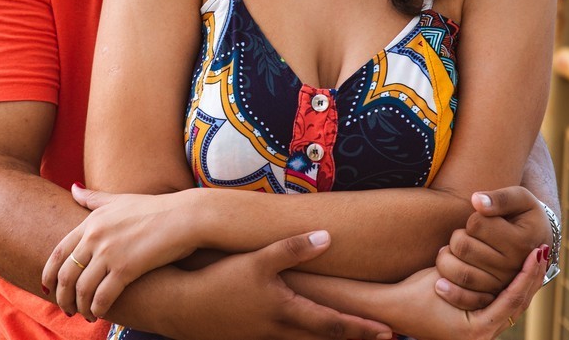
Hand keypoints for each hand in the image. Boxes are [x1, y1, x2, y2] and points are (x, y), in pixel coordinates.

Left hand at [43, 185, 200, 318]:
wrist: (184, 217)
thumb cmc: (155, 208)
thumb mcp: (119, 199)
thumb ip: (93, 198)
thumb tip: (73, 188)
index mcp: (92, 221)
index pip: (58, 251)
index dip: (49, 273)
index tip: (47, 287)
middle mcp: (96, 236)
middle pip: (66, 274)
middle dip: (62, 296)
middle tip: (66, 308)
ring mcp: (110, 252)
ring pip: (81, 289)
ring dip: (79, 306)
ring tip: (84, 315)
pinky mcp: (126, 268)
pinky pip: (102, 296)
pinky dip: (97, 308)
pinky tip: (99, 313)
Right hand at [170, 231, 394, 339]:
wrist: (180, 307)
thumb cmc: (219, 281)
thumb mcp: (256, 261)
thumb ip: (291, 248)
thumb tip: (327, 237)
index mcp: (286, 313)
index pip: (333, 325)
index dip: (361, 328)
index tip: (387, 331)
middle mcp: (280, 331)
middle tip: (386, 338)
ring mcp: (266, 337)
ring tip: (354, 336)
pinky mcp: (253, 336)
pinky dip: (308, 337)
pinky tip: (311, 330)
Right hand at [392, 244, 548, 338]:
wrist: (392, 309)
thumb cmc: (414, 292)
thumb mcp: (443, 278)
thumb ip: (474, 274)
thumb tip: (506, 258)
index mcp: (478, 331)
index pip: (512, 299)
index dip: (526, 274)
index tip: (537, 252)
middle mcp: (484, 337)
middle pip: (518, 304)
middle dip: (532, 277)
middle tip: (543, 251)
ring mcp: (481, 334)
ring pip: (512, 305)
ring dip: (524, 281)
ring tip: (537, 258)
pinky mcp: (476, 325)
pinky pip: (501, 305)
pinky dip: (510, 286)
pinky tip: (518, 270)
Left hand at [434, 187, 550, 308]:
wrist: (534, 242)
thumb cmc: (523, 214)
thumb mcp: (521, 198)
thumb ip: (500, 198)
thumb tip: (476, 201)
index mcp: (520, 242)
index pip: (476, 223)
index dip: (473, 218)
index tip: (480, 219)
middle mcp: (513, 267)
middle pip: (464, 246)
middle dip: (457, 236)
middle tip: (464, 234)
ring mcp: (502, 285)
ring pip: (459, 270)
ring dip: (448, 257)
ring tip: (454, 249)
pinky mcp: (491, 297)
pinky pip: (463, 296)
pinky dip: (448, 286)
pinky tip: (443, 274)